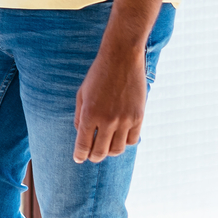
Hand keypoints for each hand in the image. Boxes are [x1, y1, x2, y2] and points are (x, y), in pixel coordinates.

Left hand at [73, 44, 148, 162]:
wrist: (121, 58)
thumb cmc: (98, 75)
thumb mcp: (82, 94)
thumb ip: (79, 116)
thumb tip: (81, 135)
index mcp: (89, 114)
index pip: (83, 145)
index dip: (79, 155)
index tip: (78, 159)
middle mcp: (107, 120)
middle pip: (100, 152)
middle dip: (93, 157)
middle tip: (90, 156)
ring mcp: (124, 120)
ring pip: (117, 150)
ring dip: (109, 151)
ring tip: (105, 147)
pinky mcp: (138, 117)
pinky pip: (132, 140)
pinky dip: (124, 143)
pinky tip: (119, 138)